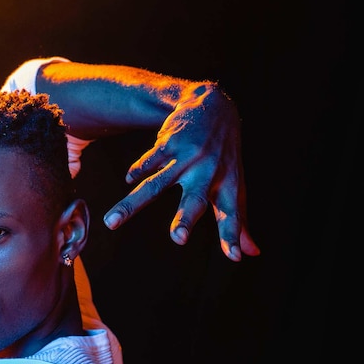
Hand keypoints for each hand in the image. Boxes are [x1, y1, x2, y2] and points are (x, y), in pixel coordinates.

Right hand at [102, 84, 259, 261]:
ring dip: (131, 205)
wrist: (213, 106)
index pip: (232, 214)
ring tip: (111, 222)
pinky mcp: (168, 144)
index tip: (234, 256)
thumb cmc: (224, 156)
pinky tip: (129, 180)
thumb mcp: (235, 184)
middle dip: (185, 218)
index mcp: (226, 185)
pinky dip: (137, 171)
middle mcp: (208, 172)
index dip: (232, 235)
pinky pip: (148, 162)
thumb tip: (253, 253)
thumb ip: (239, 220)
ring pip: (156, 185)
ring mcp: (186, 157)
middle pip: (195, 199)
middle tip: (178, 238)